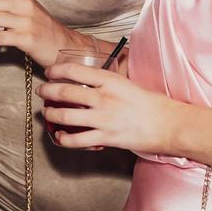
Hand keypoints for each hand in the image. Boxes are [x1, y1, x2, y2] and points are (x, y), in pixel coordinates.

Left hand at [38, 62, 187, 156]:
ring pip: (65, 116)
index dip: (57, 70)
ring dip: (52, 114)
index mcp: (110, 81)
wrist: (170, 125)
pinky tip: (61, 137)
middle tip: (42, 91)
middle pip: (65, 92)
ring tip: (48, 113)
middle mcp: (104, 98)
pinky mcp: (107, 138)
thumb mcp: (128, 84)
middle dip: (47, 91)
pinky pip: (77, 140)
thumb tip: (91, 79)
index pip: (75, 70)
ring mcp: (104, 119)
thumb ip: (108, 82)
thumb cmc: (152, 104)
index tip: (50, 72)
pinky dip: (64, 139)